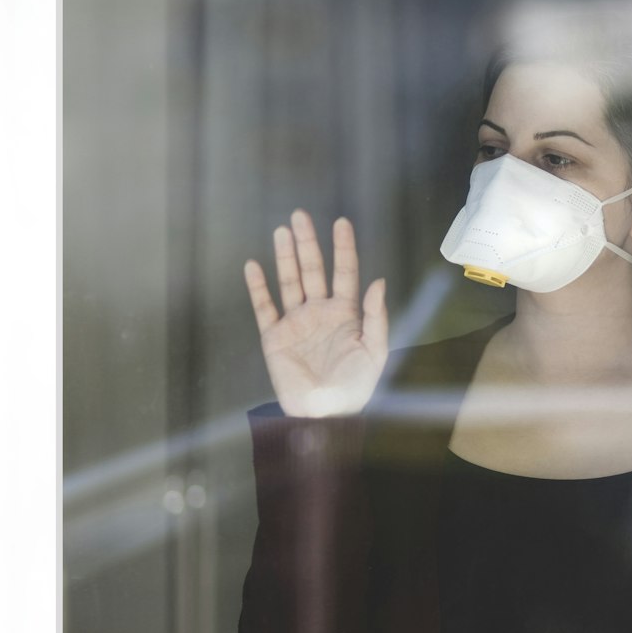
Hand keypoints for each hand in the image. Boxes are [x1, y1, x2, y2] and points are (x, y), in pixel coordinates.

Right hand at [244, 210, 388, 417]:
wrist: (323, 417)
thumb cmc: (353, 388)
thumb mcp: (374, 352)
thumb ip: (376, 317)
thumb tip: (377, 281)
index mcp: (346, 314)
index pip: (345, 273)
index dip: (343, 248)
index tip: (341, 223)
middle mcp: (320, 312)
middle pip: (313, 270)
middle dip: (308, 242)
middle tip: (300, 215)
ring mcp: (296, 323)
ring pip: (289, 281)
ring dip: (285, 256)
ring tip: (282, 231)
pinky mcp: (275, 337)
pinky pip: (264, 307)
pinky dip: (258, 287)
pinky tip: (253, 266)